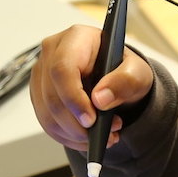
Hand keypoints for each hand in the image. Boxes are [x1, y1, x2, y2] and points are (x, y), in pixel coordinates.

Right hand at [28, 24, 155, 151]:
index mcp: (76, 38)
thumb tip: (100, 99)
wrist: (118, 80)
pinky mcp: (40, 94)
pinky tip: (88, 138)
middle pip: (52, 95)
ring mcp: (42, 74)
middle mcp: (52, 52)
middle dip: (77, 123)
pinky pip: (47, 123)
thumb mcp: (137, 73)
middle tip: (105, 134)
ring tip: (104, 137)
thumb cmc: (125, 70)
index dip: (73, 97)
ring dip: (75, 134)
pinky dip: (69, 137)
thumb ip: (125, 81)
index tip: (91, 120)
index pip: (62, 68)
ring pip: (47, 114)